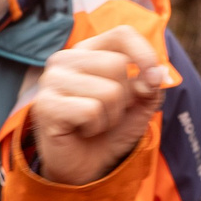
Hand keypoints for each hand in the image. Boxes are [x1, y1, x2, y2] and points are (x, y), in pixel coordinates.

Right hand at [31, 26, 167, 184]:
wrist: (85, 166)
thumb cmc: (110, 130)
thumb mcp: (140, 104)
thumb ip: (150, 85)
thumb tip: (155, 75)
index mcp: (88, 51)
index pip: (122, 34)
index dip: (145, 54)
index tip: (154, 79)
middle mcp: (65, 59)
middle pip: (117, 65)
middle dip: (124, 98)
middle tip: (107, 112)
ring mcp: (51, 81)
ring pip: (108, 91)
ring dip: (110, 116)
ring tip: (94, 123)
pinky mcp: (45, 105)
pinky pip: (91, 110)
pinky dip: (96, 126)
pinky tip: (81, 130)